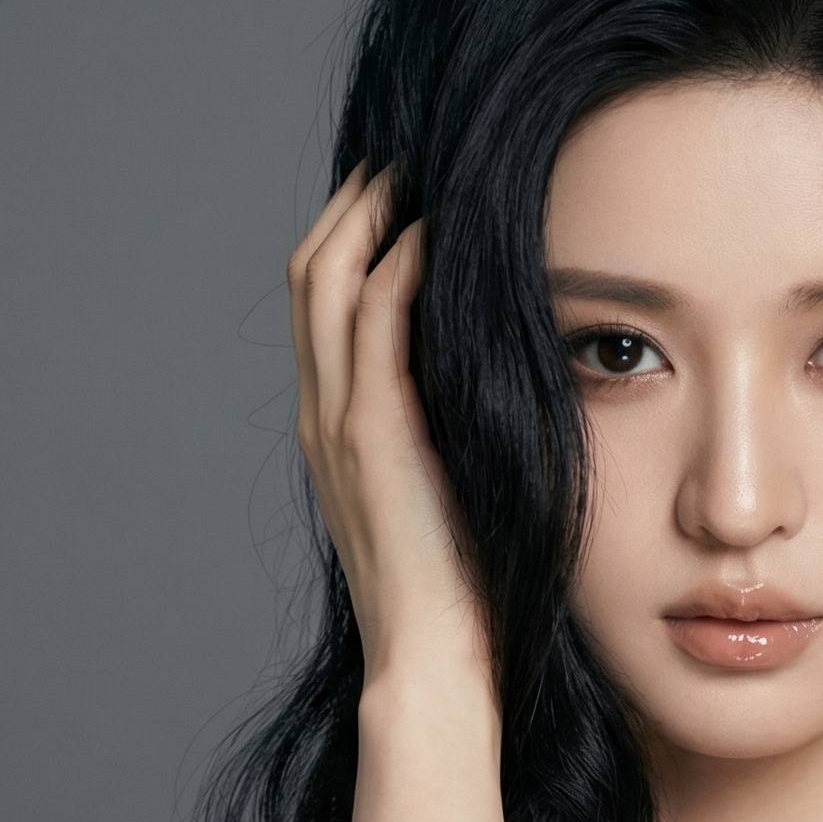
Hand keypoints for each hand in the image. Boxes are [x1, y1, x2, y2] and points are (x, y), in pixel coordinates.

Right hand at [288, 165, 488, 683]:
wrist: (436, 666)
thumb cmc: (466, 595)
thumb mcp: (459, 494)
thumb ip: (461, 435)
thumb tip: (509, 382)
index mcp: (338, 431)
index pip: (327, 305)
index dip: (355, 237)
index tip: (405, 191)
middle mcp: (324, 417)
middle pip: (313, 272)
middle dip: (354, 203)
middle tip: (405, 155)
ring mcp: (340, 424)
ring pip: (328, 280)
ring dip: (370, 212)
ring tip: (415, 167)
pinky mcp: (374, 435)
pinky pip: (377, 321)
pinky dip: (401, 262)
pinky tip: (440, 229)